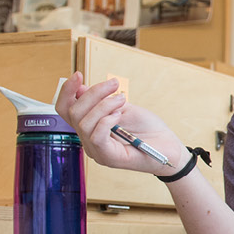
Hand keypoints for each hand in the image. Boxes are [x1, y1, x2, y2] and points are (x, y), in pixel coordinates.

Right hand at [54, 71, 181, 173]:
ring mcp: (96, 151)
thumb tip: (80, 89)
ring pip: (84, 123)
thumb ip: (101, 100)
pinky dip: (106, 120)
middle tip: (115, 85)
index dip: (67, 91)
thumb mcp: (123, 107)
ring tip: (122, 100)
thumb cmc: (148, 129)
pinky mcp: (108, 158)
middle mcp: (88, 140)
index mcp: (89, 127)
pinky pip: (96, 136)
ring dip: (104, 104)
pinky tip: (119, 115)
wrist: (169, 147)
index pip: (64, 109)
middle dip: (93, 93)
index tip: (79, 74)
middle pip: (74, 112)